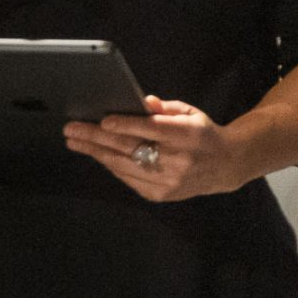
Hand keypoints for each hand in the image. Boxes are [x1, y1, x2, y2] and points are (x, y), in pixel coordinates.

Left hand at [63, 97, 246, 201]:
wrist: (225, 166)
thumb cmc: (203, 133)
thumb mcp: (190, 112)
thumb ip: (164, 108)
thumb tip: (141, 102)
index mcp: (188, 135)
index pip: (152, 130)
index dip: (126, 125)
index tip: (102, 120)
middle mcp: (177, 161)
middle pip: (130, 148)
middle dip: (97, 138)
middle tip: (72, 129)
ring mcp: (167, 182)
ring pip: (124, 166)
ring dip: (96, 153)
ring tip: (76, 142)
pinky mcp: (159, 195)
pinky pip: (128, 179)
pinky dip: (111, 165)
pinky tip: (98, 154)